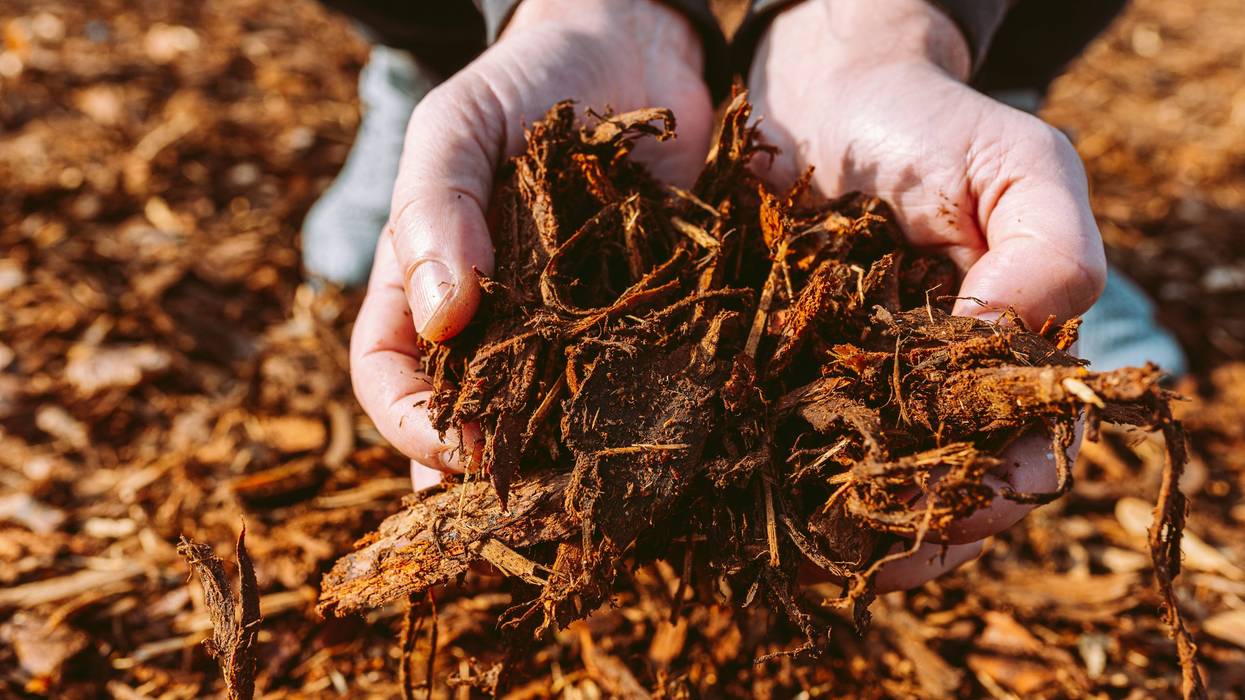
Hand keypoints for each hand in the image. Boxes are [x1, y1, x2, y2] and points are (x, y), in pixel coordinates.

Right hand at [349, 0, 714, 489]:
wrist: (629, 46)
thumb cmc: (521, 85)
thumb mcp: (456, 127)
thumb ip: (434, 206)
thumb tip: (442, 319)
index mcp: (424, 292)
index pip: (390, 382)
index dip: (412, 428)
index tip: (460, 448)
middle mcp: (495, 328)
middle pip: (474, 424)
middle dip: (495, 473)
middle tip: (536, 504)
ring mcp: (570, 332)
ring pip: (556, 422)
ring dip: (570, 465)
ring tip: (598, 499)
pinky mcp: (645, 320)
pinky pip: (640, 381)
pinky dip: (650, 416)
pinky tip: (672, 442)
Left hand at [748, 0, 1105, 589]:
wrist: (822, 93)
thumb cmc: (930, 125)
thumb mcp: (1016, 165)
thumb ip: (1046, 252)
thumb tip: (1006, 350)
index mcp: (1009, 361)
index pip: (1028, 452)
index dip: (1004, 490)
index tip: (965, 505)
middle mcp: (938, 394)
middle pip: (946, 494)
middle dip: (919, 531)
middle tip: (872, 554)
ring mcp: (859, 395)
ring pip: (865, 491)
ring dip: (846, 533)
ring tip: (810, 555)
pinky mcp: (783, 383)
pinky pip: (786, 452)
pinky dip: (778, 489)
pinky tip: (755, 514)